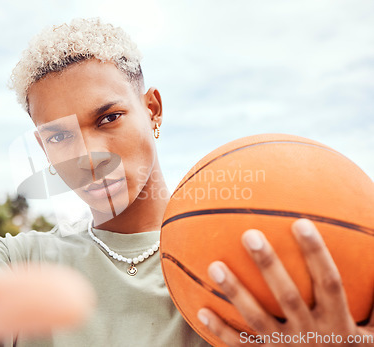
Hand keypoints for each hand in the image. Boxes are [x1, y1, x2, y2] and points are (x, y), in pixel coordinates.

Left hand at [197, 219, 373, 345]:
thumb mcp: (372, 335)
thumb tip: (373, 261)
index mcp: (338, 322)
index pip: (329, 282)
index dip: (316, 254)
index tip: (300, 223)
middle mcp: (310, 333)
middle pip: (287, 296)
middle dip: (268, 265)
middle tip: (250, 235)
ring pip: (257, 319)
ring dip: (235, 292)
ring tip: (214, 266)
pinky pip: (241, 346)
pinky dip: (220, 331)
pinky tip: (201, 311)